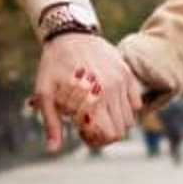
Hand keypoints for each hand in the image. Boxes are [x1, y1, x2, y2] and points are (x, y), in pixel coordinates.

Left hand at [32, 32, 138, 150]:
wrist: (68, 34)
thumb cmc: (53, 66)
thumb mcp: (46, 94)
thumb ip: (51, 124)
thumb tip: (53, 150)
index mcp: (92, 100)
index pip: (110, 135)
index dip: (97, 141)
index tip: (83, 132)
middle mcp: (111, 92)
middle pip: (122, 130)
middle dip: (105, 134)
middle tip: (88, 124)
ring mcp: (121, 82)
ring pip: (130, 118)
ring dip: (115, 122)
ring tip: (97, 112)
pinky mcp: (126, 73)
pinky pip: (136, 102)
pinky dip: (126, 108)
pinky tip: (108, 101)